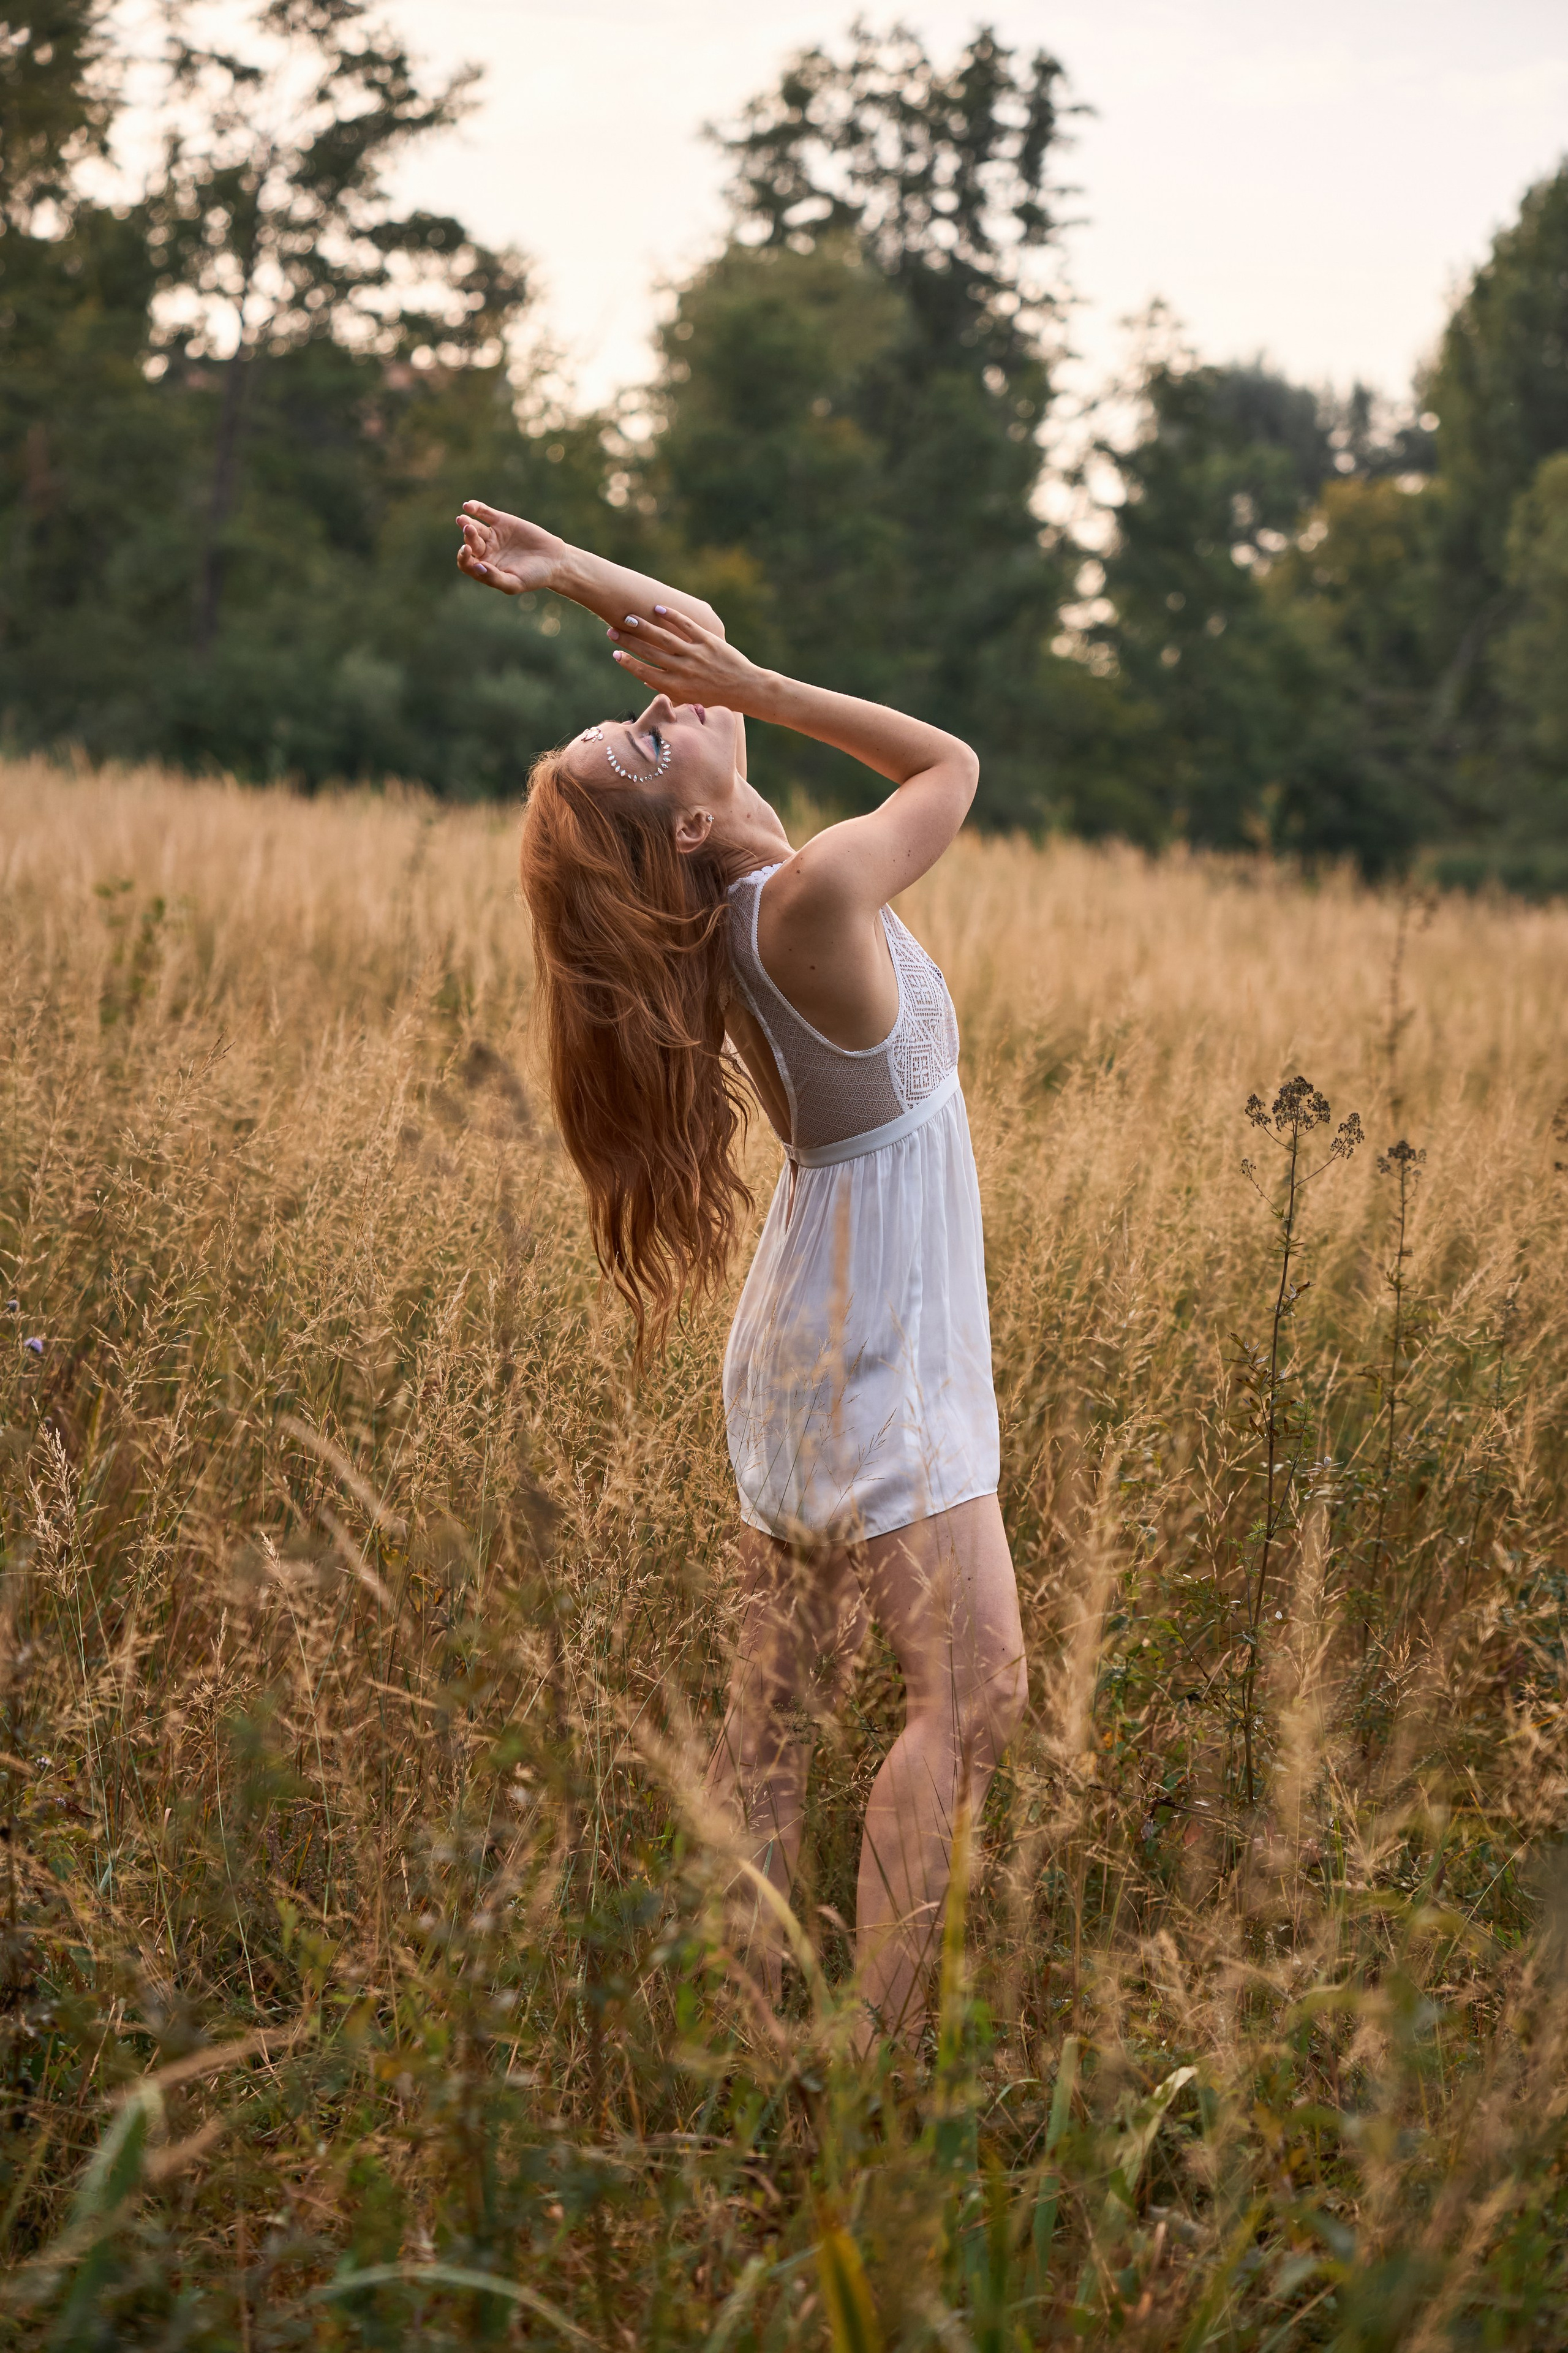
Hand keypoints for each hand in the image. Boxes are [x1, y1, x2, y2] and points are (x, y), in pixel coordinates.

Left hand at [455, 500, 564, 595]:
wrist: (554, 560)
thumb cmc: (534, 576)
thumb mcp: (515, 583)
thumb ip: (494, 578)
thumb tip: (477, 566)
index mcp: (485, 568)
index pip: (466, 563)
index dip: (463, 557)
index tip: (467, 550)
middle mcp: (486, 551)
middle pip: (470, 543)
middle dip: (468, 536)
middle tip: (469, 529)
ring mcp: (492, 535)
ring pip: (475, 527)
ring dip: (467, 522)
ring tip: (463, 519)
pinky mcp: (501, 521)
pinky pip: (484, 513)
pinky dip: (476, 508)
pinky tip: (468, 505)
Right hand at [606, 605, 766, 711]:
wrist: (747, 689)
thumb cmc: (716, 697)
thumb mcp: (690, 699)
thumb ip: (668, 692)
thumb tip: (647, 682)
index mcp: (677, 687)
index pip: (646, 673)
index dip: (629, 664)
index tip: (615, 655)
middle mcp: (684, 670)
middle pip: (650, 653)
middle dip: (629, 641)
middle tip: (612, 631)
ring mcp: (696, 654)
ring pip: (665, 638)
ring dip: (645, 627)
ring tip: (629, 617)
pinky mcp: (709, 641)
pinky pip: (687, 626)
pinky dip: (672, 616)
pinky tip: (658, 608)